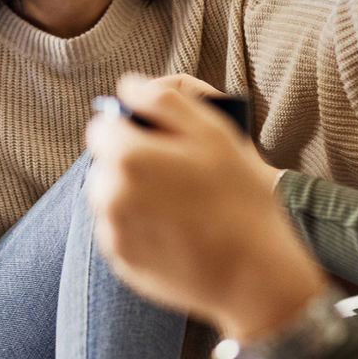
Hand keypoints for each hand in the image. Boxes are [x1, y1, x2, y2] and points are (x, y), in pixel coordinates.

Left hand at [86, 75, 326, 340]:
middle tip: (176, 171)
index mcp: (127, 156)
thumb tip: (128, 85)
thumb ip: (165, 98)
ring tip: (178, 202)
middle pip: (104, 162)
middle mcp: (108, 195)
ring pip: (109, 196)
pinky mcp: (121, 262)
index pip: (102, 124)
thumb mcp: (213, 131)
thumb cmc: (240, 196)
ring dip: (131, 192)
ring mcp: (112, 233)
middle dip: (130, 159)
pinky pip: (119, 230)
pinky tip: (175, 229)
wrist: (254, 273)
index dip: (131, 125)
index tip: (160, 138)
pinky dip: (138, 224)